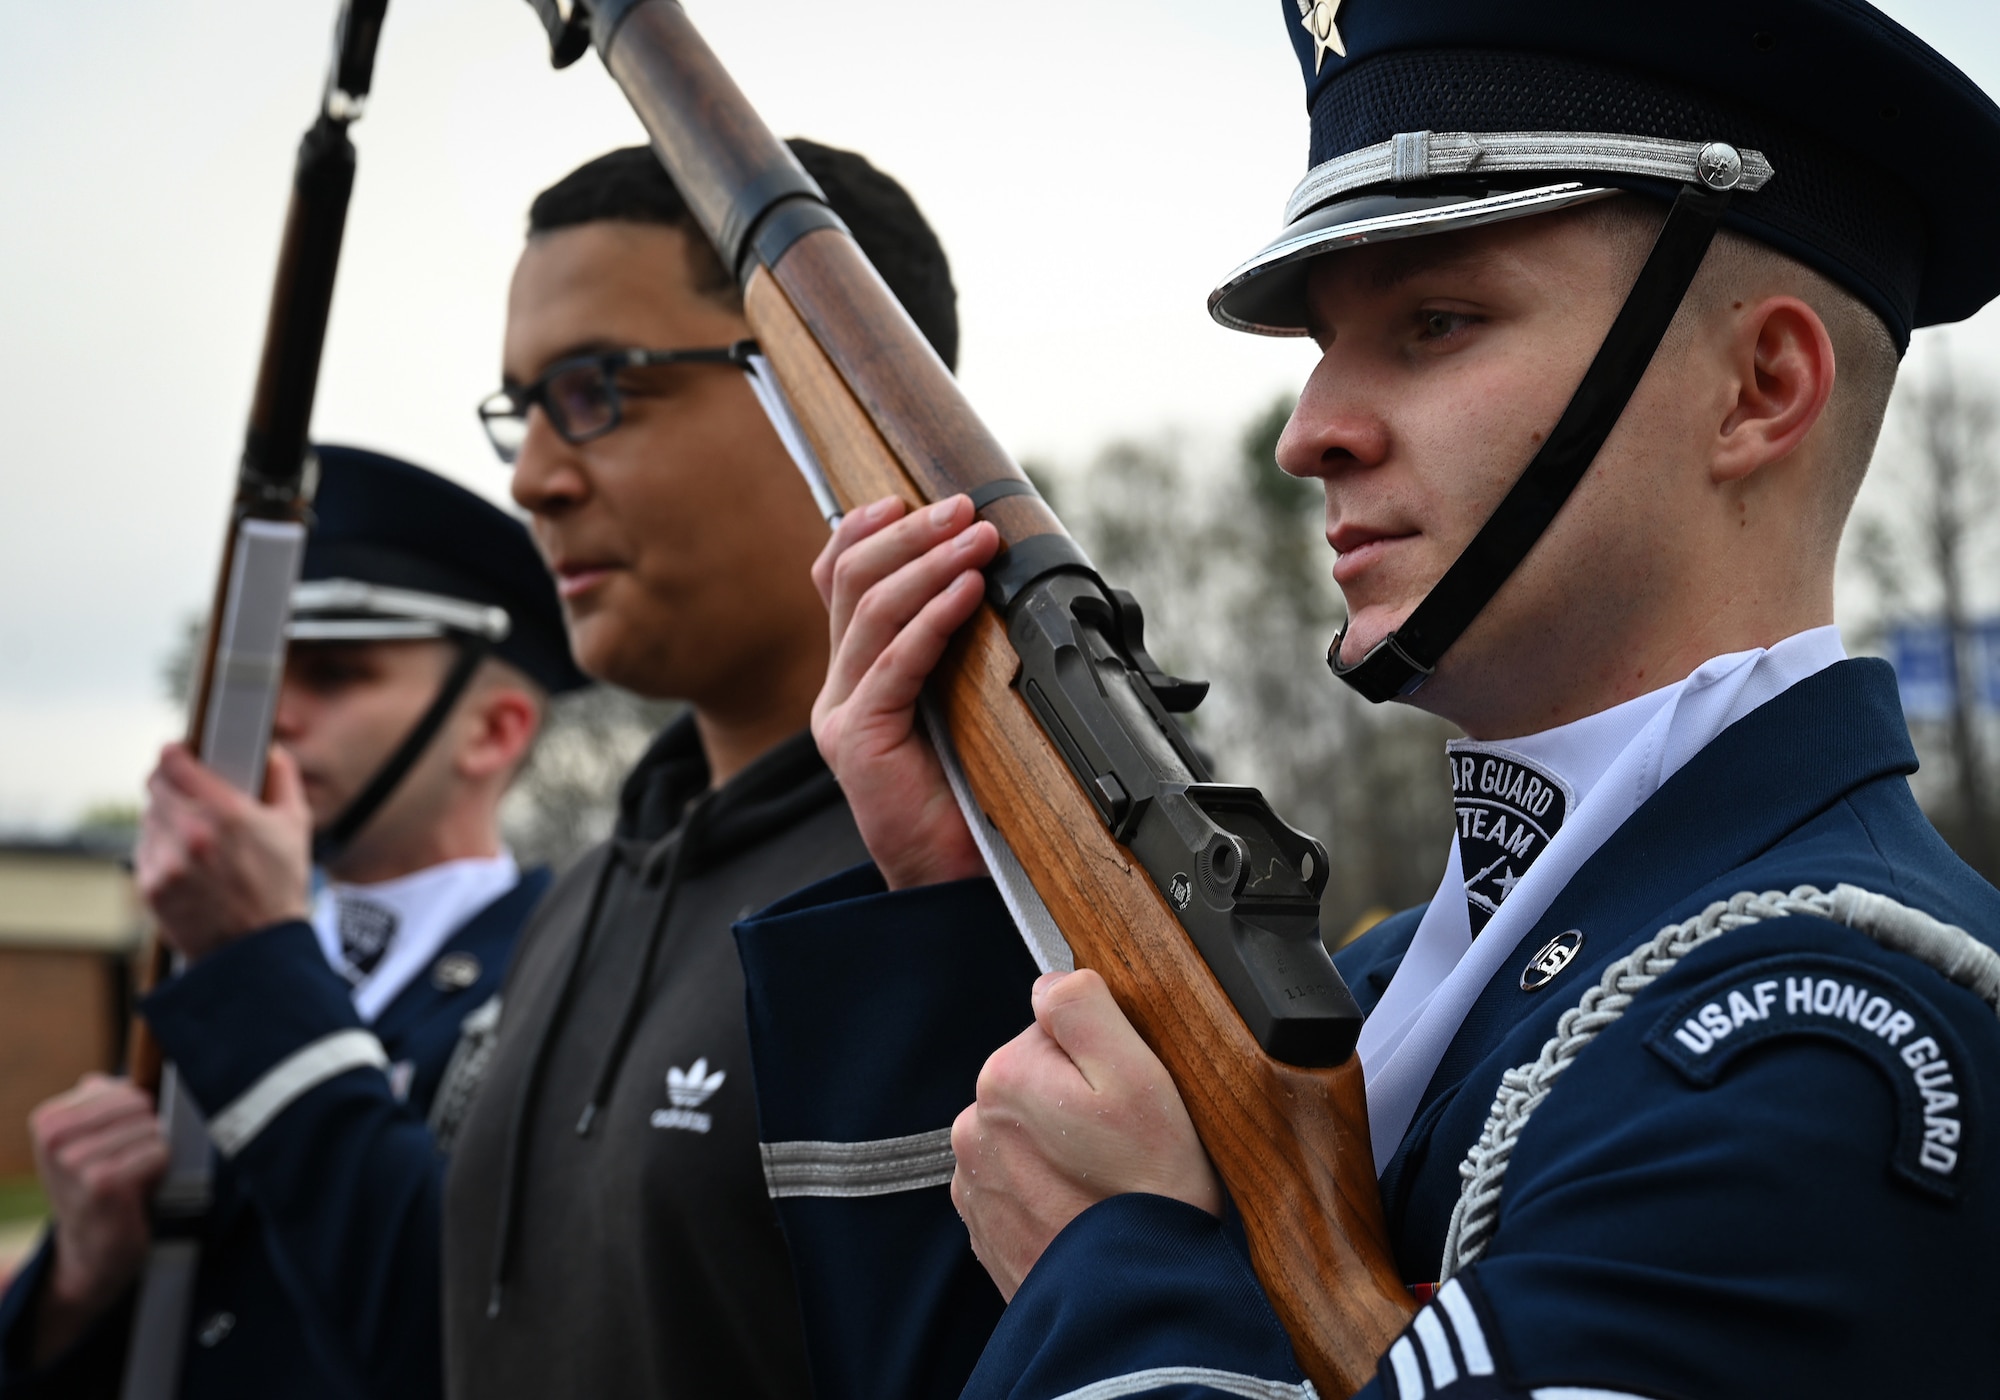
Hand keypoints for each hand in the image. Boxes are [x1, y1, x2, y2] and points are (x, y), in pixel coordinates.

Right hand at [28, 1075, 167, 1363]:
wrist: (92, 1252)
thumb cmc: (100, 1185)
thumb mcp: (93, 1137)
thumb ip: (107, 1097)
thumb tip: (131, 1057)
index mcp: (49, 1118)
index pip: (126, 1088)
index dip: (137, 1117)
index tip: (116, 1148)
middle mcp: (54, 1137)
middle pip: (141, 1104)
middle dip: (146, 1135)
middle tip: (126, 1167)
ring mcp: (74, 1160)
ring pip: (152, 1129)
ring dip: (152, 1156)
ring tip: (129, 1180)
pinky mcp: (101, 1183)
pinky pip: (158, 1153)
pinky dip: (159, 1172)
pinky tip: (136, 1193)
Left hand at [136, 742, 311, 960]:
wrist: (258, 950)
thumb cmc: (280, 887)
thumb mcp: (296, 826)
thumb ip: (283, 778)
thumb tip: (269, 752)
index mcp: (225, 811)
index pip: (173, 762)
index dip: (175, 753)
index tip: (179, 753)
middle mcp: (190, 833)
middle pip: (155, 787)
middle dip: (172, 787)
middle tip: (189, 796)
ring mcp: (166, 862)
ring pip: (149, 819)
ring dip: (166, 819)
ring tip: (194, 837)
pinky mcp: (150, 887)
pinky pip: (145, 852)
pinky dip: (160, 851)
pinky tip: (187, 864)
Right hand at [811, 494, 1000, 889]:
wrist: (953, 881)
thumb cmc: (967, 799)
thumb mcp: (961, 705)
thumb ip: (955, 654)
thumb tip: (989, 580)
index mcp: (854, 680)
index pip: (837, 583)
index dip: (865, 531)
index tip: (908, 496)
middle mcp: (837, 692)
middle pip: (852, 583)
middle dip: (910, 534)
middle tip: (964, 509)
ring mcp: (841, 715)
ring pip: (870, 612)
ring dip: (929, 563)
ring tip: (977, 539)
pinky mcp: (858, 742)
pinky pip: (893, 663)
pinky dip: (933, 619)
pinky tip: (966, 593)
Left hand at [950, 970, 1220, 1298]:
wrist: (1134, 1306)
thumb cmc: (1148, 1190)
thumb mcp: (1137, 1072)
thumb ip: (1083, 1007)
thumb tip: (1051, 979)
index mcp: (1004, 1076)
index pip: (1054, 1030)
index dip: (1102, 1057)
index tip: (1127, 1097)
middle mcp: (973, 1127)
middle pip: (1037, 1083)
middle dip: (1077, 1104)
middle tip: (1124, 1146)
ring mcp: (974, 1184)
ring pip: (1028, 1137)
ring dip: (1062, 1151)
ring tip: (1108, 1186)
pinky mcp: (986, 1231)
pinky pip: (1021, 1187)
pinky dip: (1050, 1194)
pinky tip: (1086, 1213)